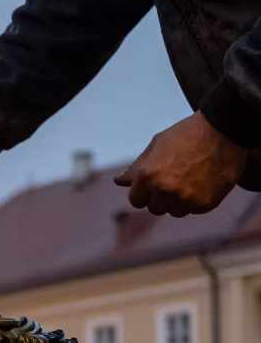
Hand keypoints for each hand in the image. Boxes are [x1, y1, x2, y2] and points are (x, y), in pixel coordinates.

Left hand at [114, 112, 246, 216]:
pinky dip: (196, 200)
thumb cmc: (187, 133)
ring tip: (190, 179)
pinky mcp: (204, 205)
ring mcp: (185, 199)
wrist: (224, 130)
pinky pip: (193, 210)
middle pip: (155, 209)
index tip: (155, 184)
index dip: (145, 193)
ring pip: (174, 212)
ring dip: (179, 201)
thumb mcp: (157, 144)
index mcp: (148, 176)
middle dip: (161, 197)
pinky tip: (203, 182)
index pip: (136, 201)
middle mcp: (164, 191)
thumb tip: (118, 182)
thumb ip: (137, 167)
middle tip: (176, 179)